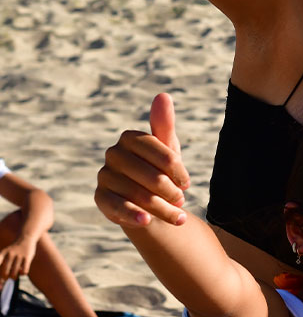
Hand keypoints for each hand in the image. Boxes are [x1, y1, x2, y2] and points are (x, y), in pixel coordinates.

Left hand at [0, 239, 36, 279]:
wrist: (26, 237)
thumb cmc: (14, 249)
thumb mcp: (5, 253)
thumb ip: (3, 265)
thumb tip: (2, 280)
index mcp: (2, 254)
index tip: (0, 280)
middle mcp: (10, 254)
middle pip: (5, 272)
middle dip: (5, 278)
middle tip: (7, 278)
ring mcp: (19, 256)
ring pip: (14, 273)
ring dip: (14, 277)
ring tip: (14, 276)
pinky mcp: (28, 257)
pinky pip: (24, 271)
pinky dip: (23, 274)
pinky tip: (23, 272)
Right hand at [96, 93, 189, 226]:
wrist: (151, 200)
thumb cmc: (161, 170)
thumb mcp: (168, 149)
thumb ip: (164, 125)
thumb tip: (163, 95)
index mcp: (130, 138)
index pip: (156, 150)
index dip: (175, 167)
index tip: (187, 182)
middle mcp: (113, 154)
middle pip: (148, 174)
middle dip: (169, 190)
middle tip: (182, 200)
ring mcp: (104, 176)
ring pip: (136, 193)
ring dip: (160, 207)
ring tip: (178, 216)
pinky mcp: (100, 197)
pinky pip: (115, 206)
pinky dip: (132, 214)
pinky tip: (146, 221)